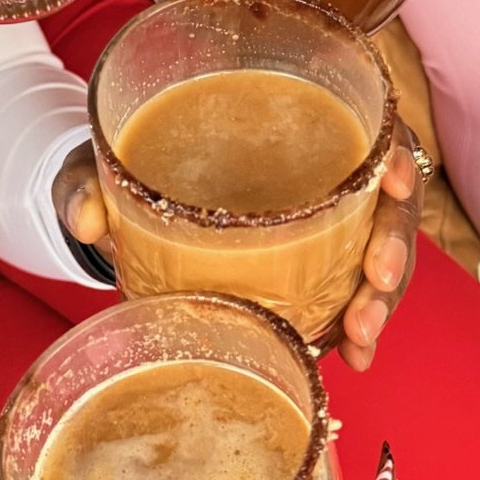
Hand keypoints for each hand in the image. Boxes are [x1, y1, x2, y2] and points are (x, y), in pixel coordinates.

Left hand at [51, 128, 421, 371]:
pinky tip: (351, 359)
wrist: (125, 198)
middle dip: (394, 245)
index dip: (392, 149)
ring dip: (380, 299)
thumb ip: (93, 180)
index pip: (366, 122)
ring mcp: (324, 222)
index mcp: (291, 121)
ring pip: (379, 254)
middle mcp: (321, 168)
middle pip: (386, 201)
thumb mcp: (108, 162)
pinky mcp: (314, 268)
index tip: (391, 179)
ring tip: (359, 338)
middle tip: (376, 284)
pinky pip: (351, 293)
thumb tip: (85, 218)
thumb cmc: (129, 162)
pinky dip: (357, 327)